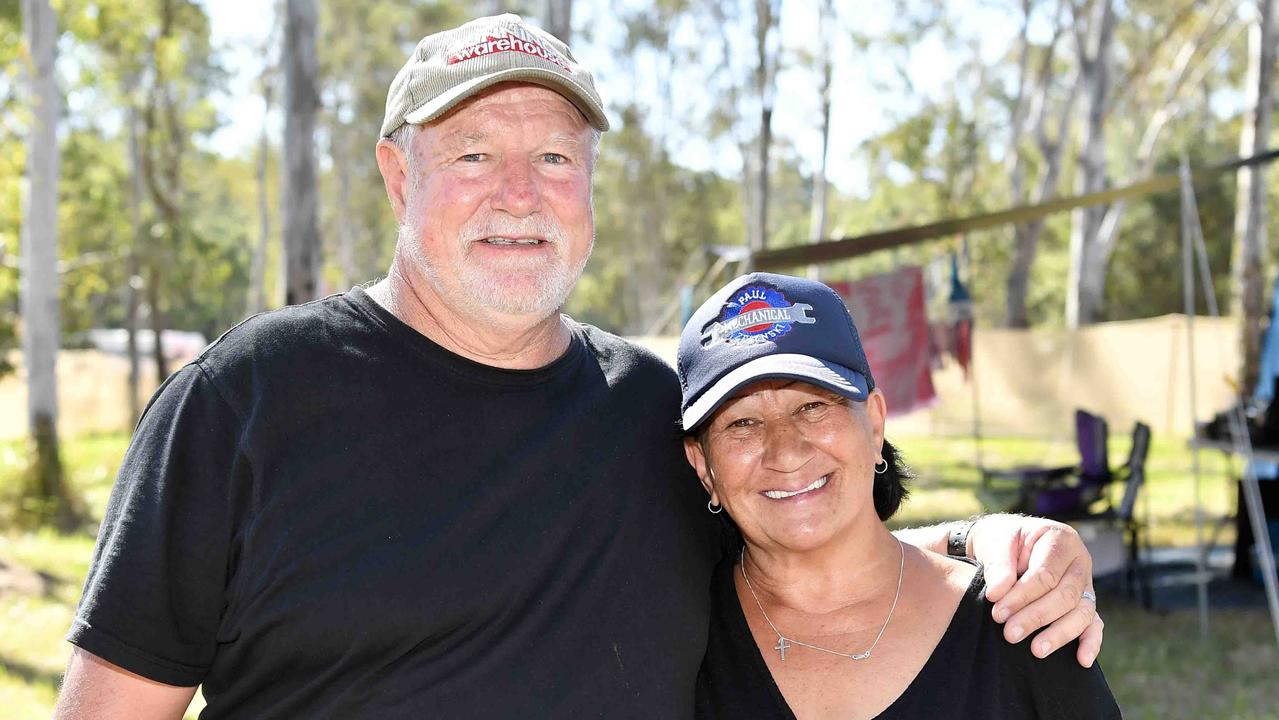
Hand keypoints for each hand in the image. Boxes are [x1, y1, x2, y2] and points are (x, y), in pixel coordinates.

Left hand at [968, 514, 1102, 666]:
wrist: (1005, 543)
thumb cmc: (1001, 540)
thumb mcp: (995, 542)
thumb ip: (998, 565)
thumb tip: (997, 594)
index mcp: (1060, 539)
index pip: (1045, 574)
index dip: (1022, 596)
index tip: (998, 613)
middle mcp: (1079, 561)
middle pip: (1065, 595)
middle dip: (1036, 617)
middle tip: (1010, 634)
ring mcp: (1085, 583)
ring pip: (1081, 612)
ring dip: (1059, 634)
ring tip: (1036, 650)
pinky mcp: (1084, 602)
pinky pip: (1094, 623)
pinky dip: (1091, 642)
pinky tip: (1082, 660)